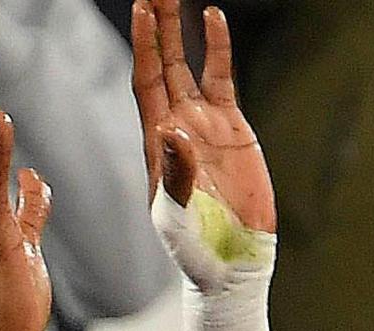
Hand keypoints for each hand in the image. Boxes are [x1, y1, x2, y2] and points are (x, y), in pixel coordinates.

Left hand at [131, 0, 271, 227]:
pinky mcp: (231, 128)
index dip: (144, 46)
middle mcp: (177, 124)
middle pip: (161, 64)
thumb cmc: (196, 247)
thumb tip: (173, 130)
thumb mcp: (178, 215)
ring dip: (180, 31)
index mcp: (157, 142)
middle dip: (157, 27)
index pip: (146, 82)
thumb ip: (177, 173)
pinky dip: (217, 49)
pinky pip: (221, 78)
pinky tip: (213, 18)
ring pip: (187, 64)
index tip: (141, 10)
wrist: (231, 262)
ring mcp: (204, 123)